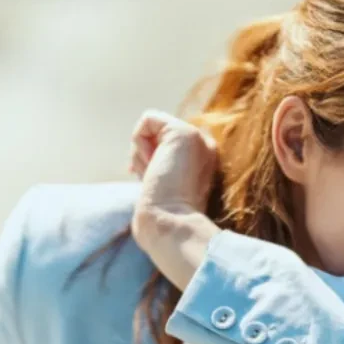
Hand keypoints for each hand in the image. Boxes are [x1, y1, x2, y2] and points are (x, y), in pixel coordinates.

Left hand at [126, 110, 221, 288]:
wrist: (170, 224)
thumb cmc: (163, 216)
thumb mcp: (164, 187)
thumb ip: (161, 167)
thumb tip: (139, 160)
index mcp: (203, 160)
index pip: (166, 144)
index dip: (150, 159)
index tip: (150, 181)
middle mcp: (205, 146)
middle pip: (158, 134)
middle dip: (144, 155)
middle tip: (151, 179)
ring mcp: (198, 137)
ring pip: (152, 127)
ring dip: (141, 152)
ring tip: (152, 174)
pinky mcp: (184, 133)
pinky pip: (148, 119)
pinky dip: (139, 141)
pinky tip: (151, 164)